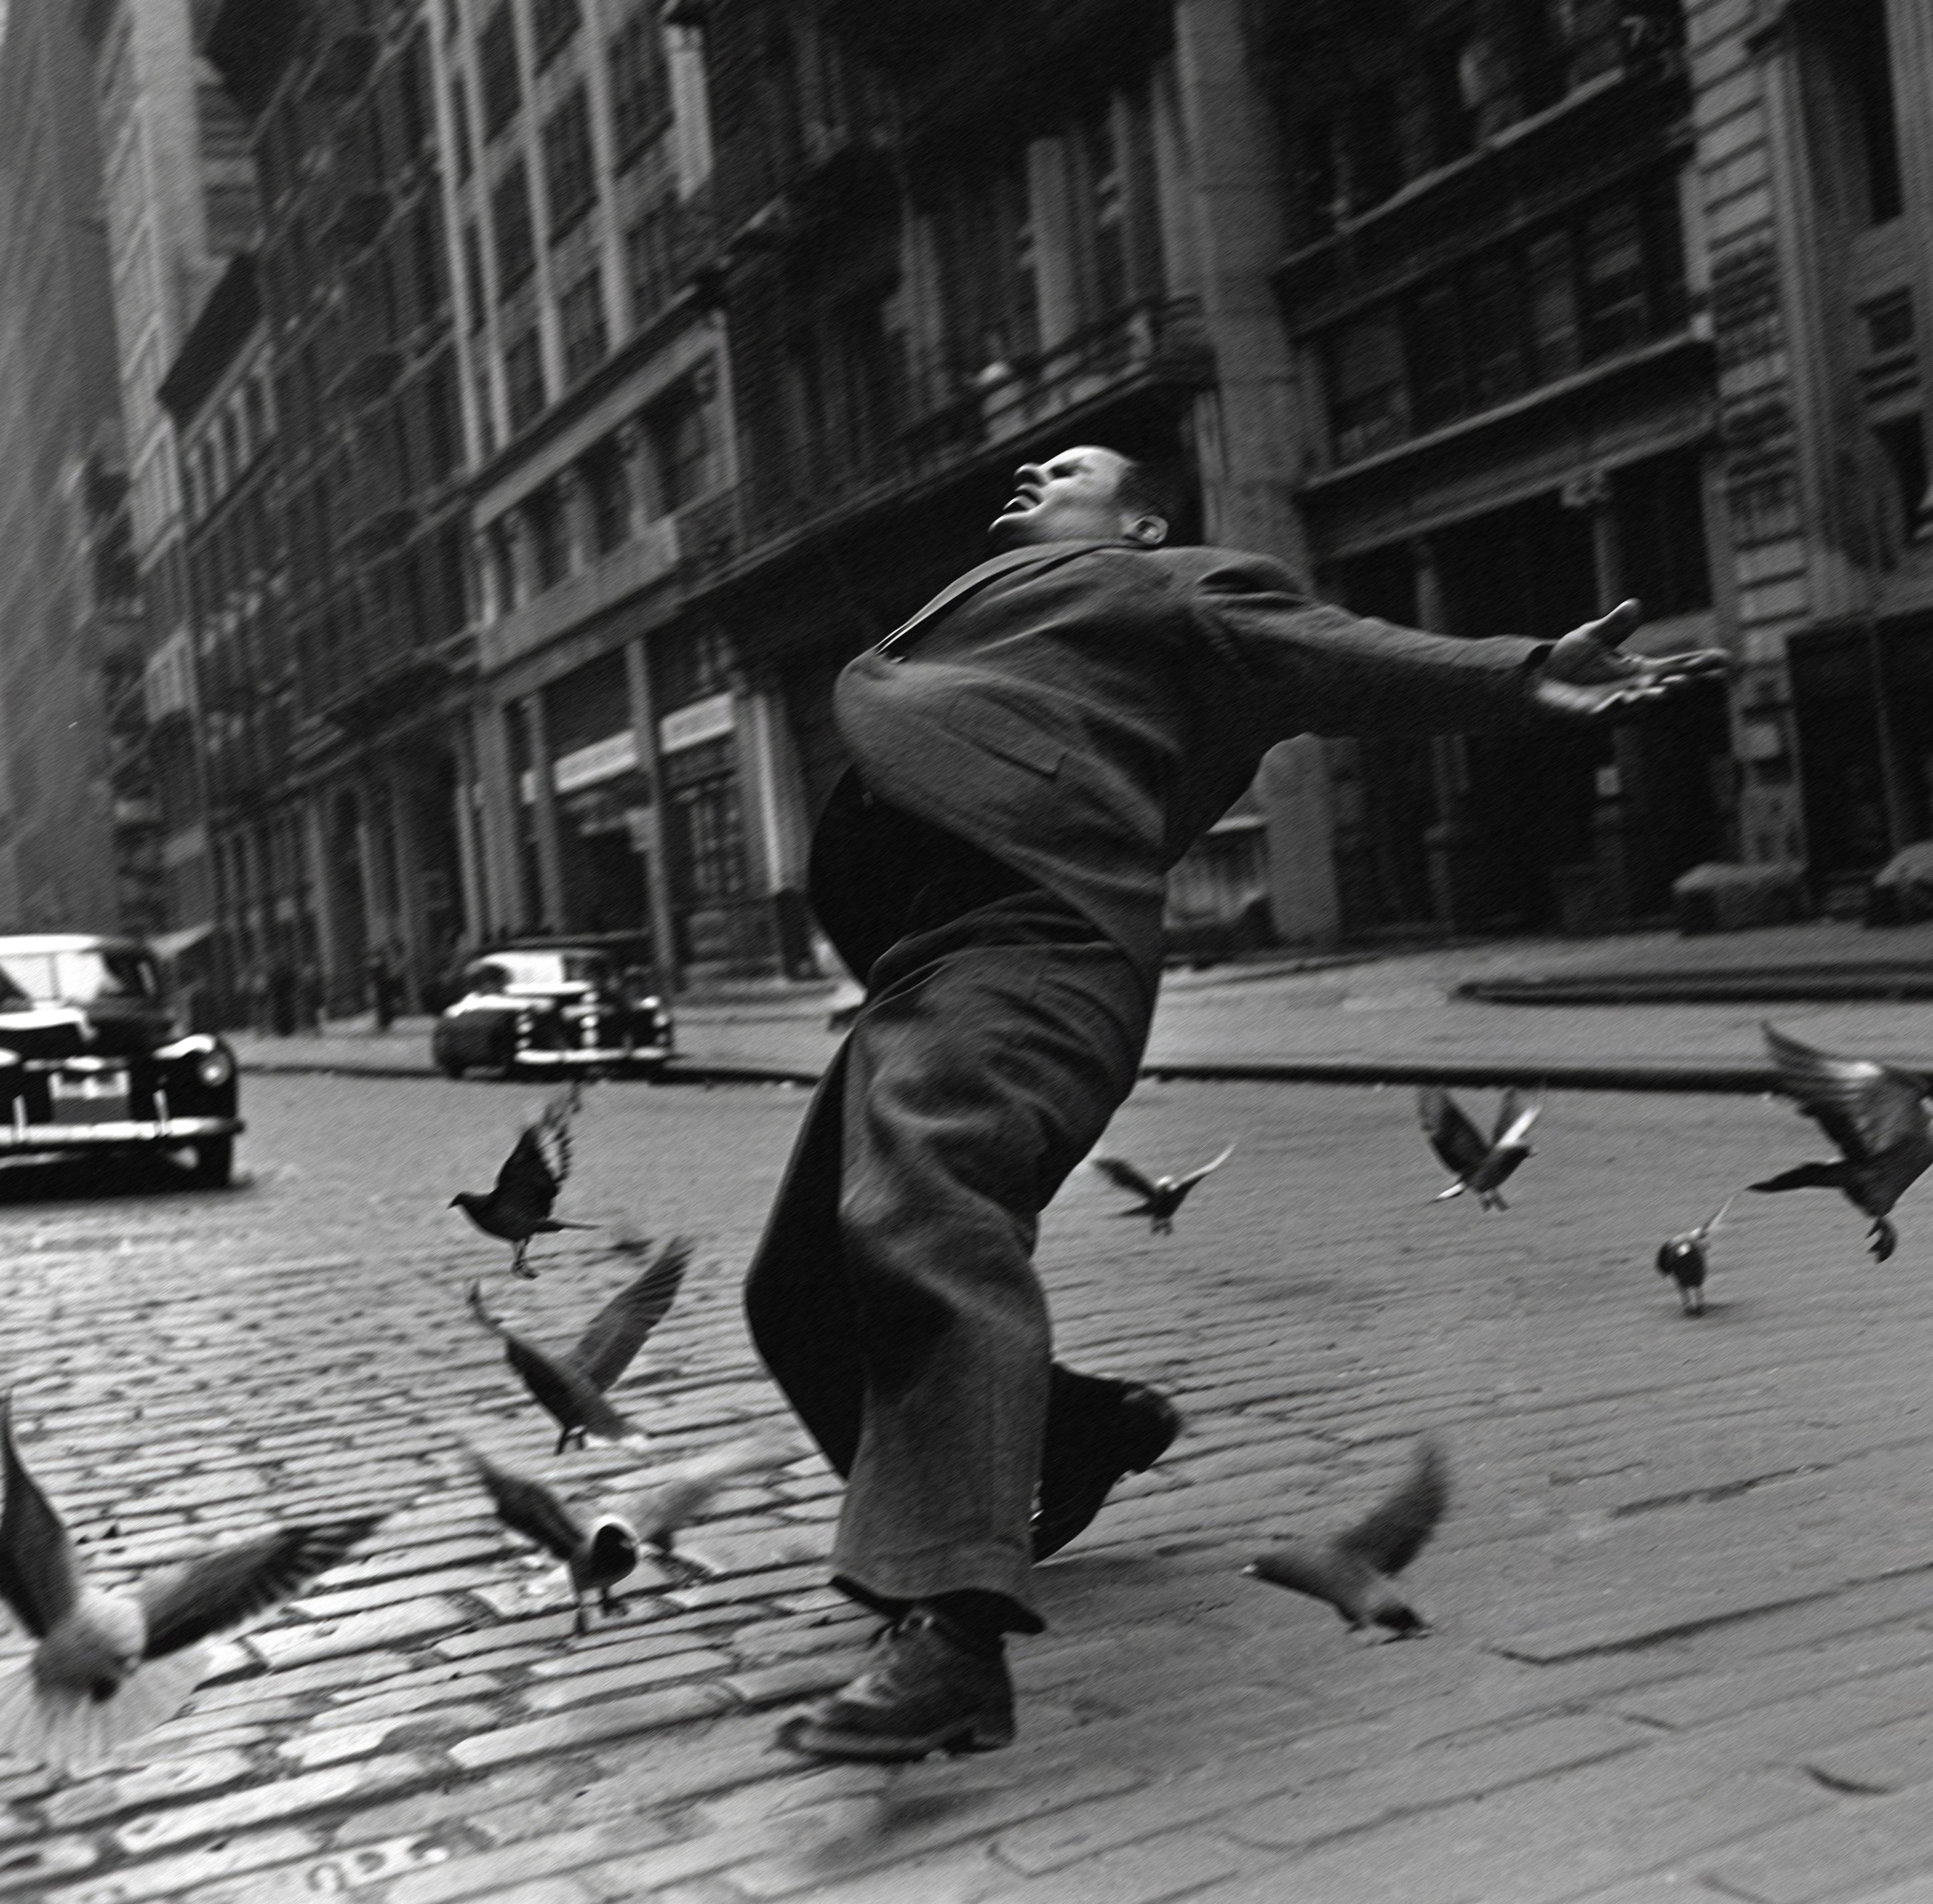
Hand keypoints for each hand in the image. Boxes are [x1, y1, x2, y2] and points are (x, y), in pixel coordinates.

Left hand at [1529, 599, 1729, 718]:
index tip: (1724, 659)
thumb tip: (1633, 605)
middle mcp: (1635, 690)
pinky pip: (1607, 714)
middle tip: (1696, 677)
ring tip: (1664, 690)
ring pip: (1641, 704)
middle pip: (1667, 688)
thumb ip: (1615, 625)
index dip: (1700, 663)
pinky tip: (1623, 698)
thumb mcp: (1594, 636)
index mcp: (1642, 670)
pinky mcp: (1592, 716)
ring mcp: (1616, 704)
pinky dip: (1616, 707)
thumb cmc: (1571, 659)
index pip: (1677, 666)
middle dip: (1683, 684)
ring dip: (1653, 698)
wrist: (1541, 679)